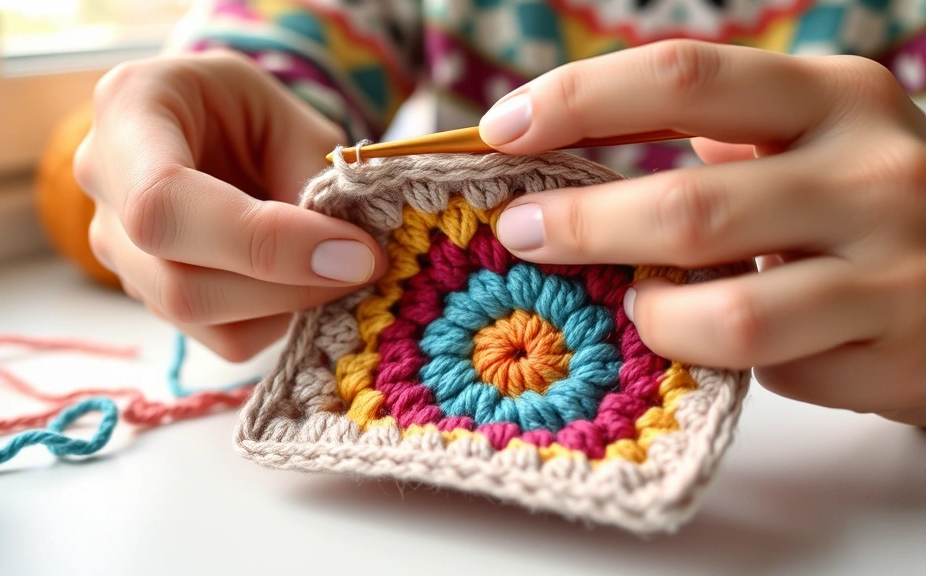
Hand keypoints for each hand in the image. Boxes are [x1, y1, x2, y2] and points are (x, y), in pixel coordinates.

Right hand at [74, 49, 384, 361]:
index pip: (167, 203)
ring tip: (336, 264)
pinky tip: (298, 278)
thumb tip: (349, 258)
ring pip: (199, 318)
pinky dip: (274, 319)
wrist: (213, 123)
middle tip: (365, 265)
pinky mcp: (148, 293)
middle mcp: (102, 185)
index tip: (353, 252)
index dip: (264, 242)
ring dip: (287, 305)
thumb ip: (317, 179)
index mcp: (128, 109)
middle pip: (178, 282)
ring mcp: (115, 248)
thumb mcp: (290, 118)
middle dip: (288, 286)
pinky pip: (216, 335)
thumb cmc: (250, 110)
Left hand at [480, 40, 925, 425]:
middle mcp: (872, 174)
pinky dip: (724, 360)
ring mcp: (892, 272)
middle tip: (521, 231)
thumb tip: (563, 142)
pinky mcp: (893, 355)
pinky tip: (727, 344)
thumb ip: (710, 133)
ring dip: (653, 316)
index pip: (681, 77)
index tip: (500, 129)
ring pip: (725, 313)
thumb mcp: (810, 136)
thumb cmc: (865, 198)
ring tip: (636, 307)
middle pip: (686, 204)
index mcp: (834, 98)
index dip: (576, 100)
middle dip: (580, 224)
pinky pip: (772, 371)